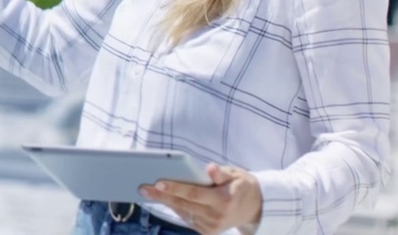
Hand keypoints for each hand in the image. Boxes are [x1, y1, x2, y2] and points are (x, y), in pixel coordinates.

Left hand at [140, 163, 262, 233]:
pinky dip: (174, 208)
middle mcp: (217, 216)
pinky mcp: (207, 232)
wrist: (255, 209)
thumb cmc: (241, 186)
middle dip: (161, 195)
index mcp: (224, 200)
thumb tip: (209, 168)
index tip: (157, 182)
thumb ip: (221, 172)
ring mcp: (211, 227)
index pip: (194, 193)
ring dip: (164, 202)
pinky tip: (162, 198)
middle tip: (142, 187)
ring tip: (146, 191)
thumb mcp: (237, 175)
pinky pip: (186, 218)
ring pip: (182, 212)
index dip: (175, 188)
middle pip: (183, 204)